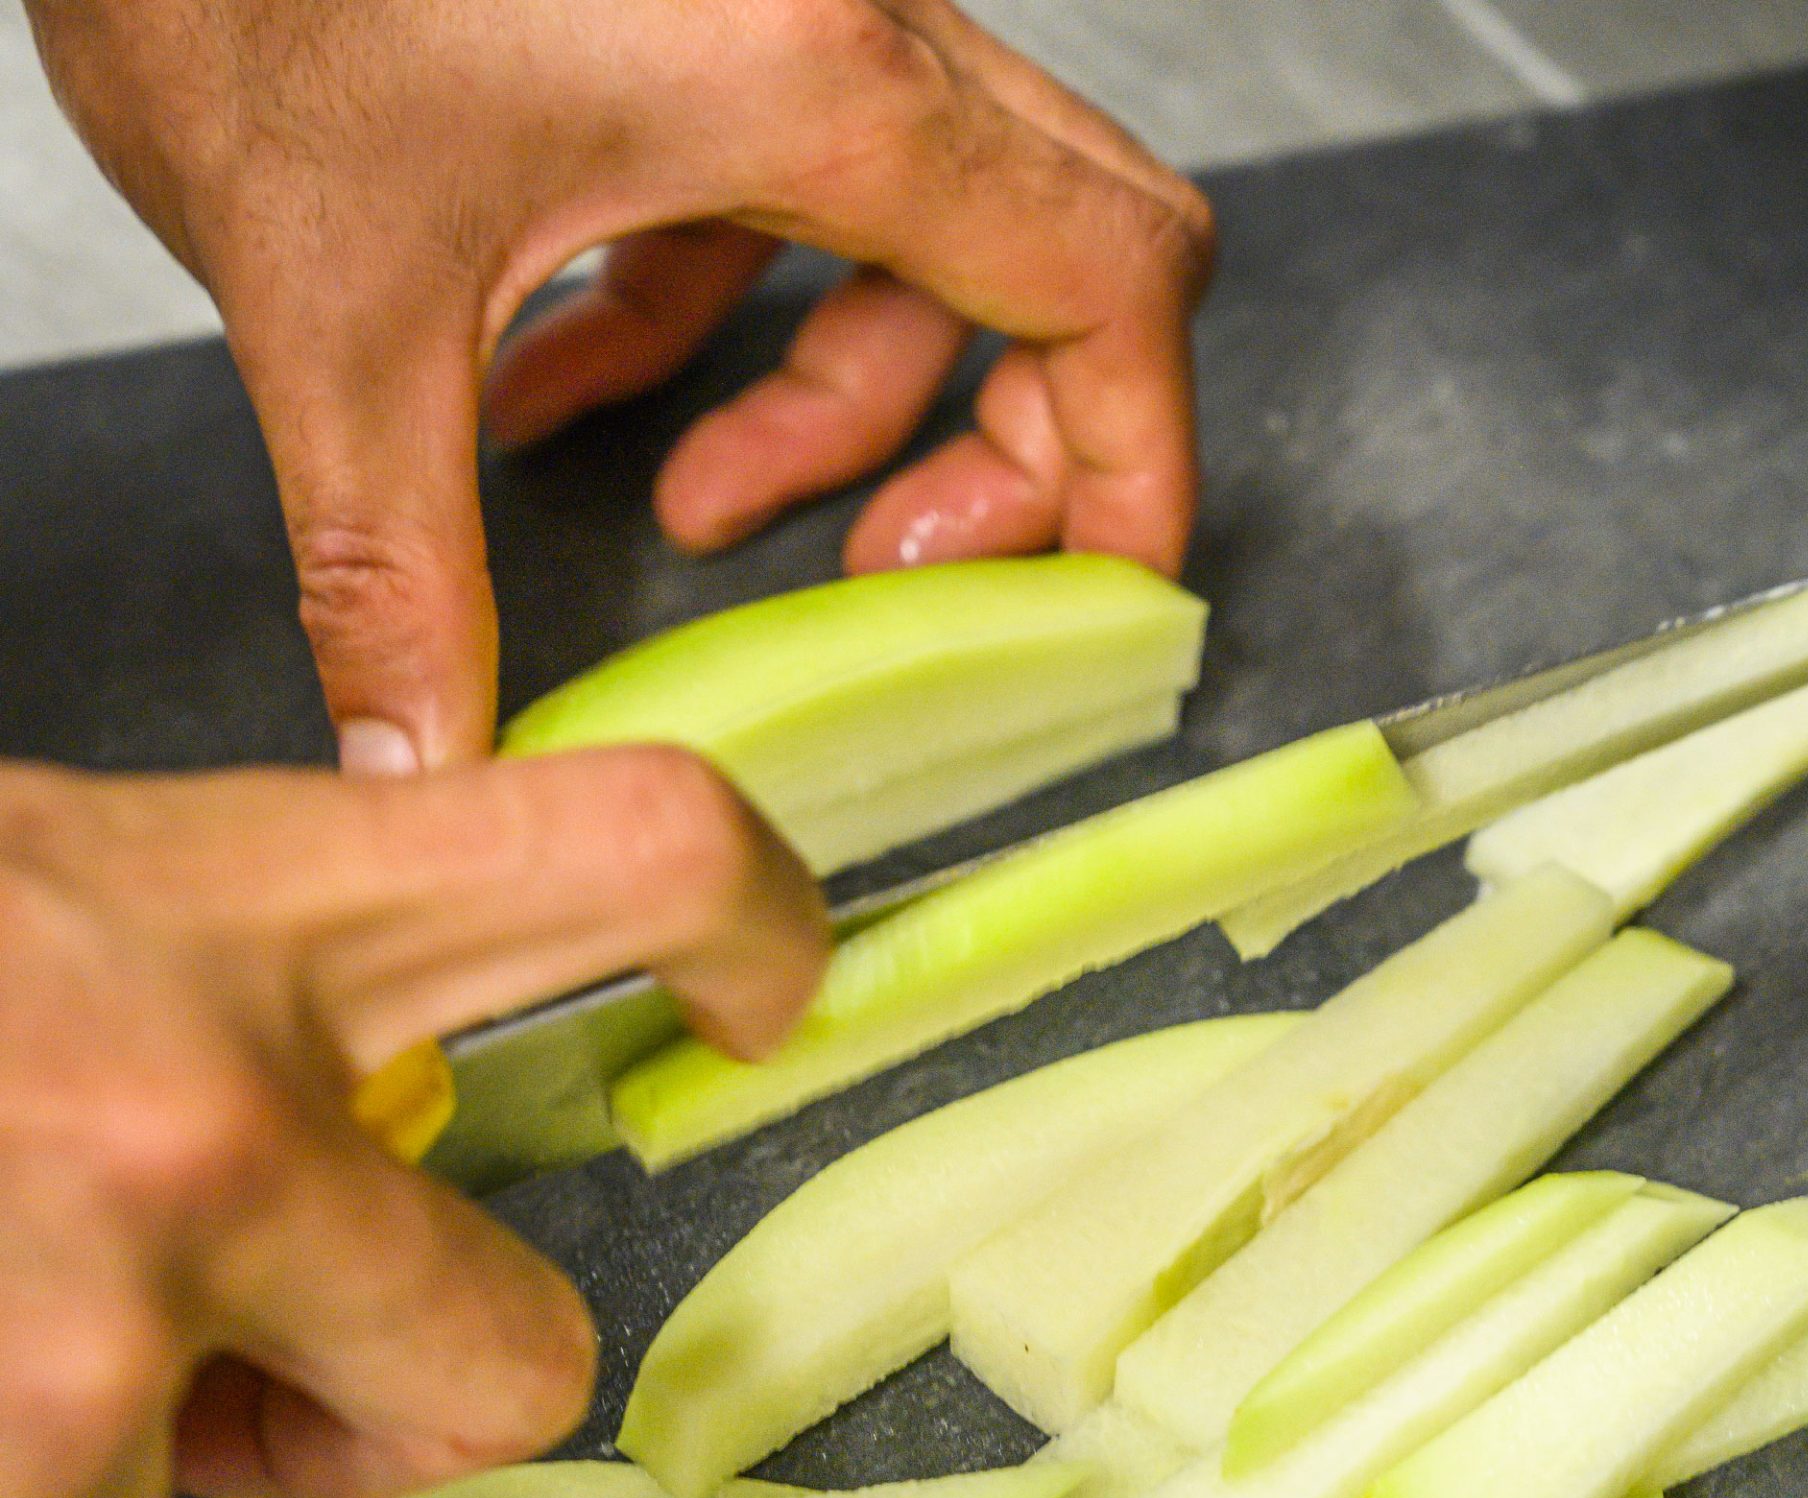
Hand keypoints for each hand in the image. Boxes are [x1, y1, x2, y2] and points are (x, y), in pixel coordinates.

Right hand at [0, 747, 825, 1497]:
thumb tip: (384, 1146)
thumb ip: (262, 988)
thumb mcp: (68, 889)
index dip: (754, 915)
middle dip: (403, 1396)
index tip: (768, 987)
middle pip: (518, 1357)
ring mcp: (81, 1326)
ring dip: (100, 1432)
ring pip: (199, 1496)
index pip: (631, 844)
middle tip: (267, 1342)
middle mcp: (205, 1120)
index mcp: (256, 902)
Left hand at [24, 0, 1214, 770]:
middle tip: (890, 570)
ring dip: (830, 403)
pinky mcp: (705, 19)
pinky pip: (788, 196)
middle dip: (1002, 445)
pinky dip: (717, 317)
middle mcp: (841, 21)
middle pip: (1063, 255)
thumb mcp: (332, 309)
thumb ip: (397, 571)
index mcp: (814, 76)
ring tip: (690, 507)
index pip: (1108, 277)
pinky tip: (566, 387)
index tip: (1101, 592)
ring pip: (922, 239)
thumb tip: (423, 777)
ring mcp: (784, 11)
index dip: (1140, 457)